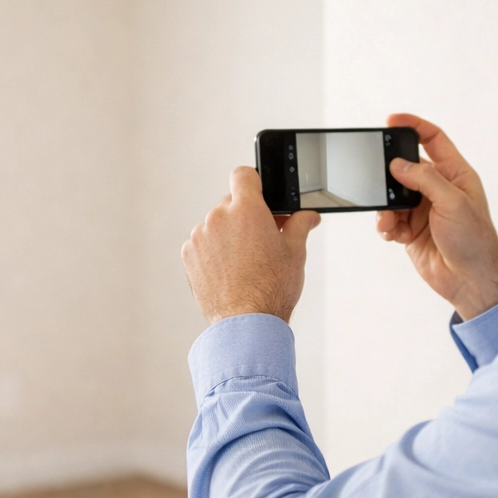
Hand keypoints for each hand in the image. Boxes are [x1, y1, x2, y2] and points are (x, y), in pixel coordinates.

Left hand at [182, 166, 320, 323]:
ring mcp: (200, 236)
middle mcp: (219, 217)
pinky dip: (213, 252)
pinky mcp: (189, 255)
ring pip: (216, 225)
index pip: (244, 174)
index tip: (259, 194)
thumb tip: (309, 217)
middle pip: (232, 203)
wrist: (247, 323)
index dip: (253, 182)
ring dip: (228, 236)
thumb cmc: (271, 289)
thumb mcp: (294, 252)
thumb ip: (299, 225)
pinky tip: (229, 271)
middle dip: (245, 217)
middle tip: (261, 240)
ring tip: (245, 262)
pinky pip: (202, 244)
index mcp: (247, 209)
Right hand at [376, 113, 497, 320]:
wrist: (470, 281)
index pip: (433, 139)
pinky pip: (390, 220)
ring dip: (386, 209)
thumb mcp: (453, 203)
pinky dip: (387, 226)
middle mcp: (438, 189)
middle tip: (378, 181)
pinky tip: (394, 235)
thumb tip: (399, 164)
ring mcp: (423, 209)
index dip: (413, 126)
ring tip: (390, 224)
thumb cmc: (474, 241)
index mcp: (456, 174)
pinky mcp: (411, 229)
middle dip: (389, 176)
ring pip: (392, 196)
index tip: (391, 120)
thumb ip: (425, 179)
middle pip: (405, 169)